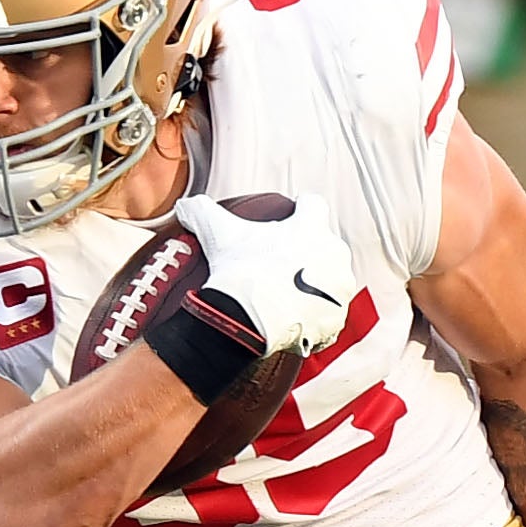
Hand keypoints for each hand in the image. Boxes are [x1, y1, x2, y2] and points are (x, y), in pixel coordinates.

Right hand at [174, 190, 357, 354]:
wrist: (248, 321)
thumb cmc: (238, 272)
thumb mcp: (217, 234)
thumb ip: (202, 211)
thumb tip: (185, 205)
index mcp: (313, 227)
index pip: (313, 205)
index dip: (301, 208)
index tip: (292, 213)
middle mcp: (336, 255)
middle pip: (325, 245)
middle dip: (309, 250)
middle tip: (284, 260)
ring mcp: (340, 290)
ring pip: (330, 281)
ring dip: (316, 284)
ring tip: (290, 291)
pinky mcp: (337, 319)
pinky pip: (328, 314)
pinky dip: (314, 315)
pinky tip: (294, 316)